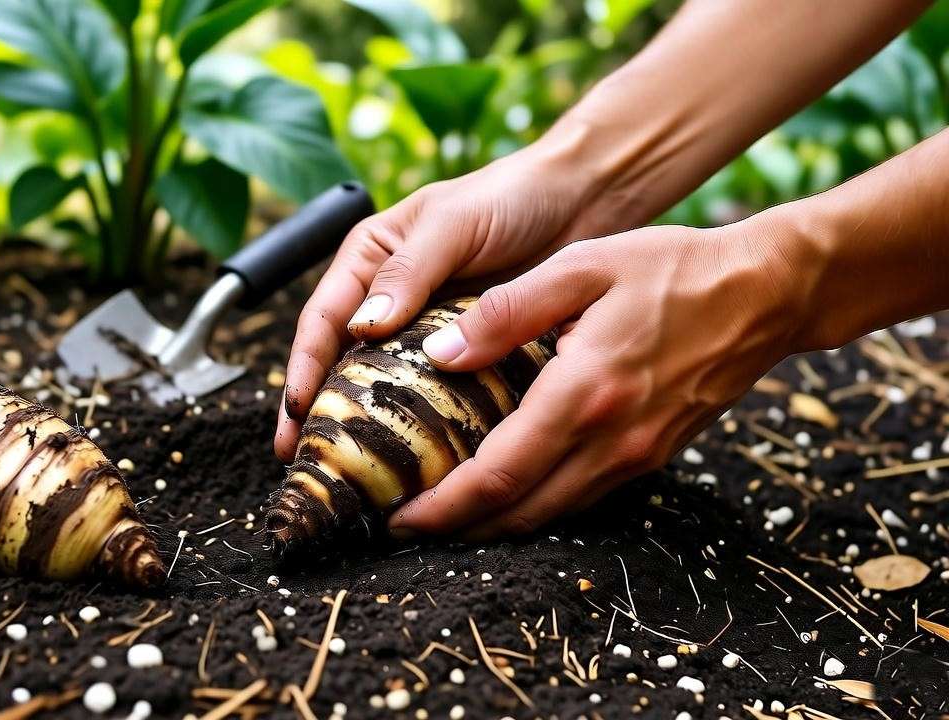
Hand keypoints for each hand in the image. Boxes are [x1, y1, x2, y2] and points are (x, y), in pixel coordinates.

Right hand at [275, 145, 613, 460]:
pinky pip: (437, 396)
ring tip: (351, 474)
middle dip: (320, 414)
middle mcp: (388, 301)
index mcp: (368, 262)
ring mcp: (426, 333)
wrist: (580, 200)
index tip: (295, 416)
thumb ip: (408, 271)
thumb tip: (363, 326)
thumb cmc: (509, 196)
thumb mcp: (451, 223)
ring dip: (366, 427)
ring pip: (385, 386)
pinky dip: (422, 427)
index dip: (303, 370)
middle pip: (341, 364)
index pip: (322, 321)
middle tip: (309, 463)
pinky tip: (418, 461)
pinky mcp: (467, 355)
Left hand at [387, 218, 817, 538]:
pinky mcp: (653, 456)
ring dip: (494, 523)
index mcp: (584, 394)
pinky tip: (507, 488)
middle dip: (457, 528)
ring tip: (445, 513)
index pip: (498, 475)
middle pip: (519, 512)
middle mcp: (611, 441)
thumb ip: (503, 312)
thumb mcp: (580, 269)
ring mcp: (637, 456)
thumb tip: (438, 355)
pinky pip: (582, 497)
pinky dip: (536, 504)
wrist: (766, 292)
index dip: (442, 507)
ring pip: (552, 514)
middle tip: (406, 525)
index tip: (399, 517)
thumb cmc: (671, 269)